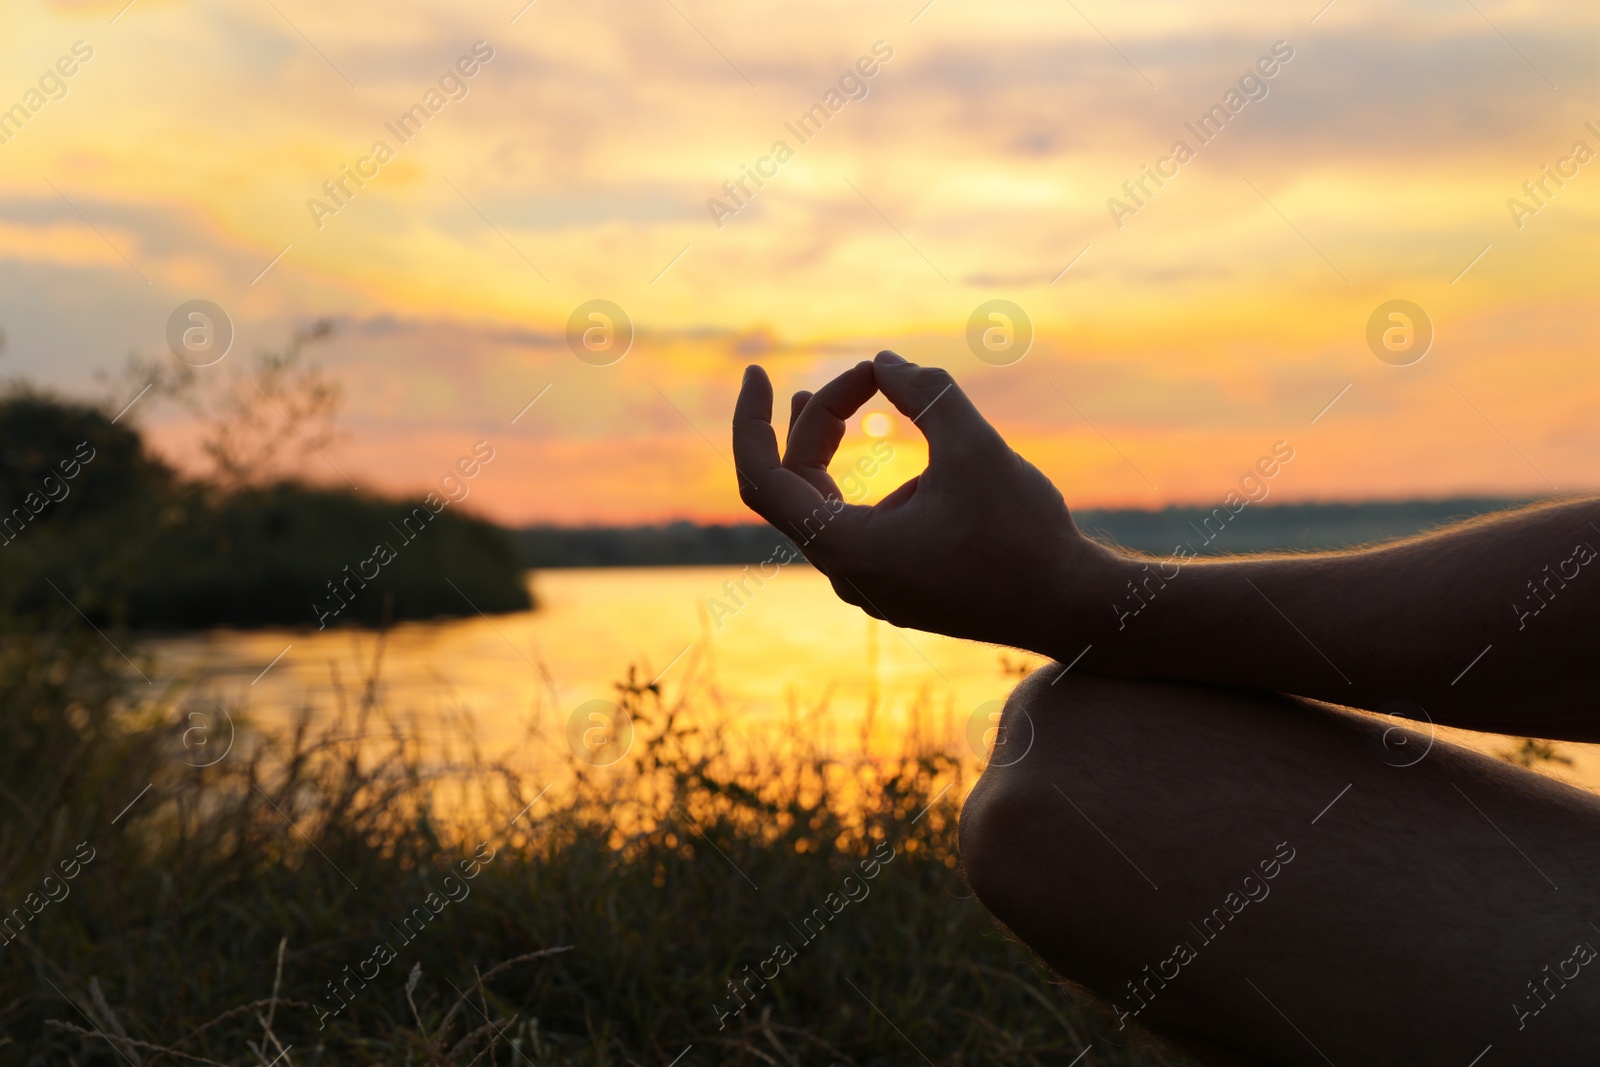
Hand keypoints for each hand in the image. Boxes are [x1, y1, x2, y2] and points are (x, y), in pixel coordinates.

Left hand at [731, 351, 1120, 654]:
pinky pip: (854, 529)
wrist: (1073, 609)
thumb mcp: (975, 447)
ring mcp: (871, 588)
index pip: (761, 479)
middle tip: (865, 372)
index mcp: (847, 548)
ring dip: (833, 448)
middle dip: (820, 420)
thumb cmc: (1025, 535)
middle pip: (796, 486)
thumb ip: (926, 394)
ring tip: (857, 390)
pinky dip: (860, 482)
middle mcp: (847, 576)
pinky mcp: (897, 588)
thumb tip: (885, 361)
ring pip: (825, 508)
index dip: (749, 421)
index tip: (757, 371)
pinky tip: (892, 455)